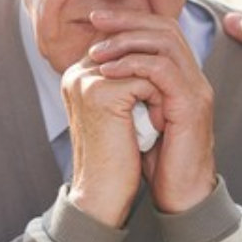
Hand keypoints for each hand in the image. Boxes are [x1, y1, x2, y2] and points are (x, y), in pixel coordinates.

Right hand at [61, 57, 155, 227]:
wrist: (102, 195)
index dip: (151, 68)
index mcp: (79, 75)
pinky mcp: (101, 93)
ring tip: (158, 121)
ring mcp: (86, 80)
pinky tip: (156, 127)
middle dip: (157, 76)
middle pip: (135, 49)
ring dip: (161, 91)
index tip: (161, 98)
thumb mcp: (121, 112)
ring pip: (145, 63)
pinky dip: (160, 102)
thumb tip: (157, 56)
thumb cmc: (115, 158)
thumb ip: (127, 81)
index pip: (124, 46)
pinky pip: (147, 79)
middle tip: (164, 110)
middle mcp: (77, 73)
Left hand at [88, 10, 216, 213]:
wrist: (181, 195)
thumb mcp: (139, 117)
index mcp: (182, 78)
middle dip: (126, 20)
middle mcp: (194, 78)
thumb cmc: (158, 161)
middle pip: (165, 27)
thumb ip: (130, 90)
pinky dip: (133, 64)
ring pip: (165, 42)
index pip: (161, 30)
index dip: (130, 20)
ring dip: (126, 40)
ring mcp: (196, 90)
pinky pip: (163, 70)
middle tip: (95, 21)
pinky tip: (109, 71)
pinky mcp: (191, 105)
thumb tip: (99, 68)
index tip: (96, 21)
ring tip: (96, 52)